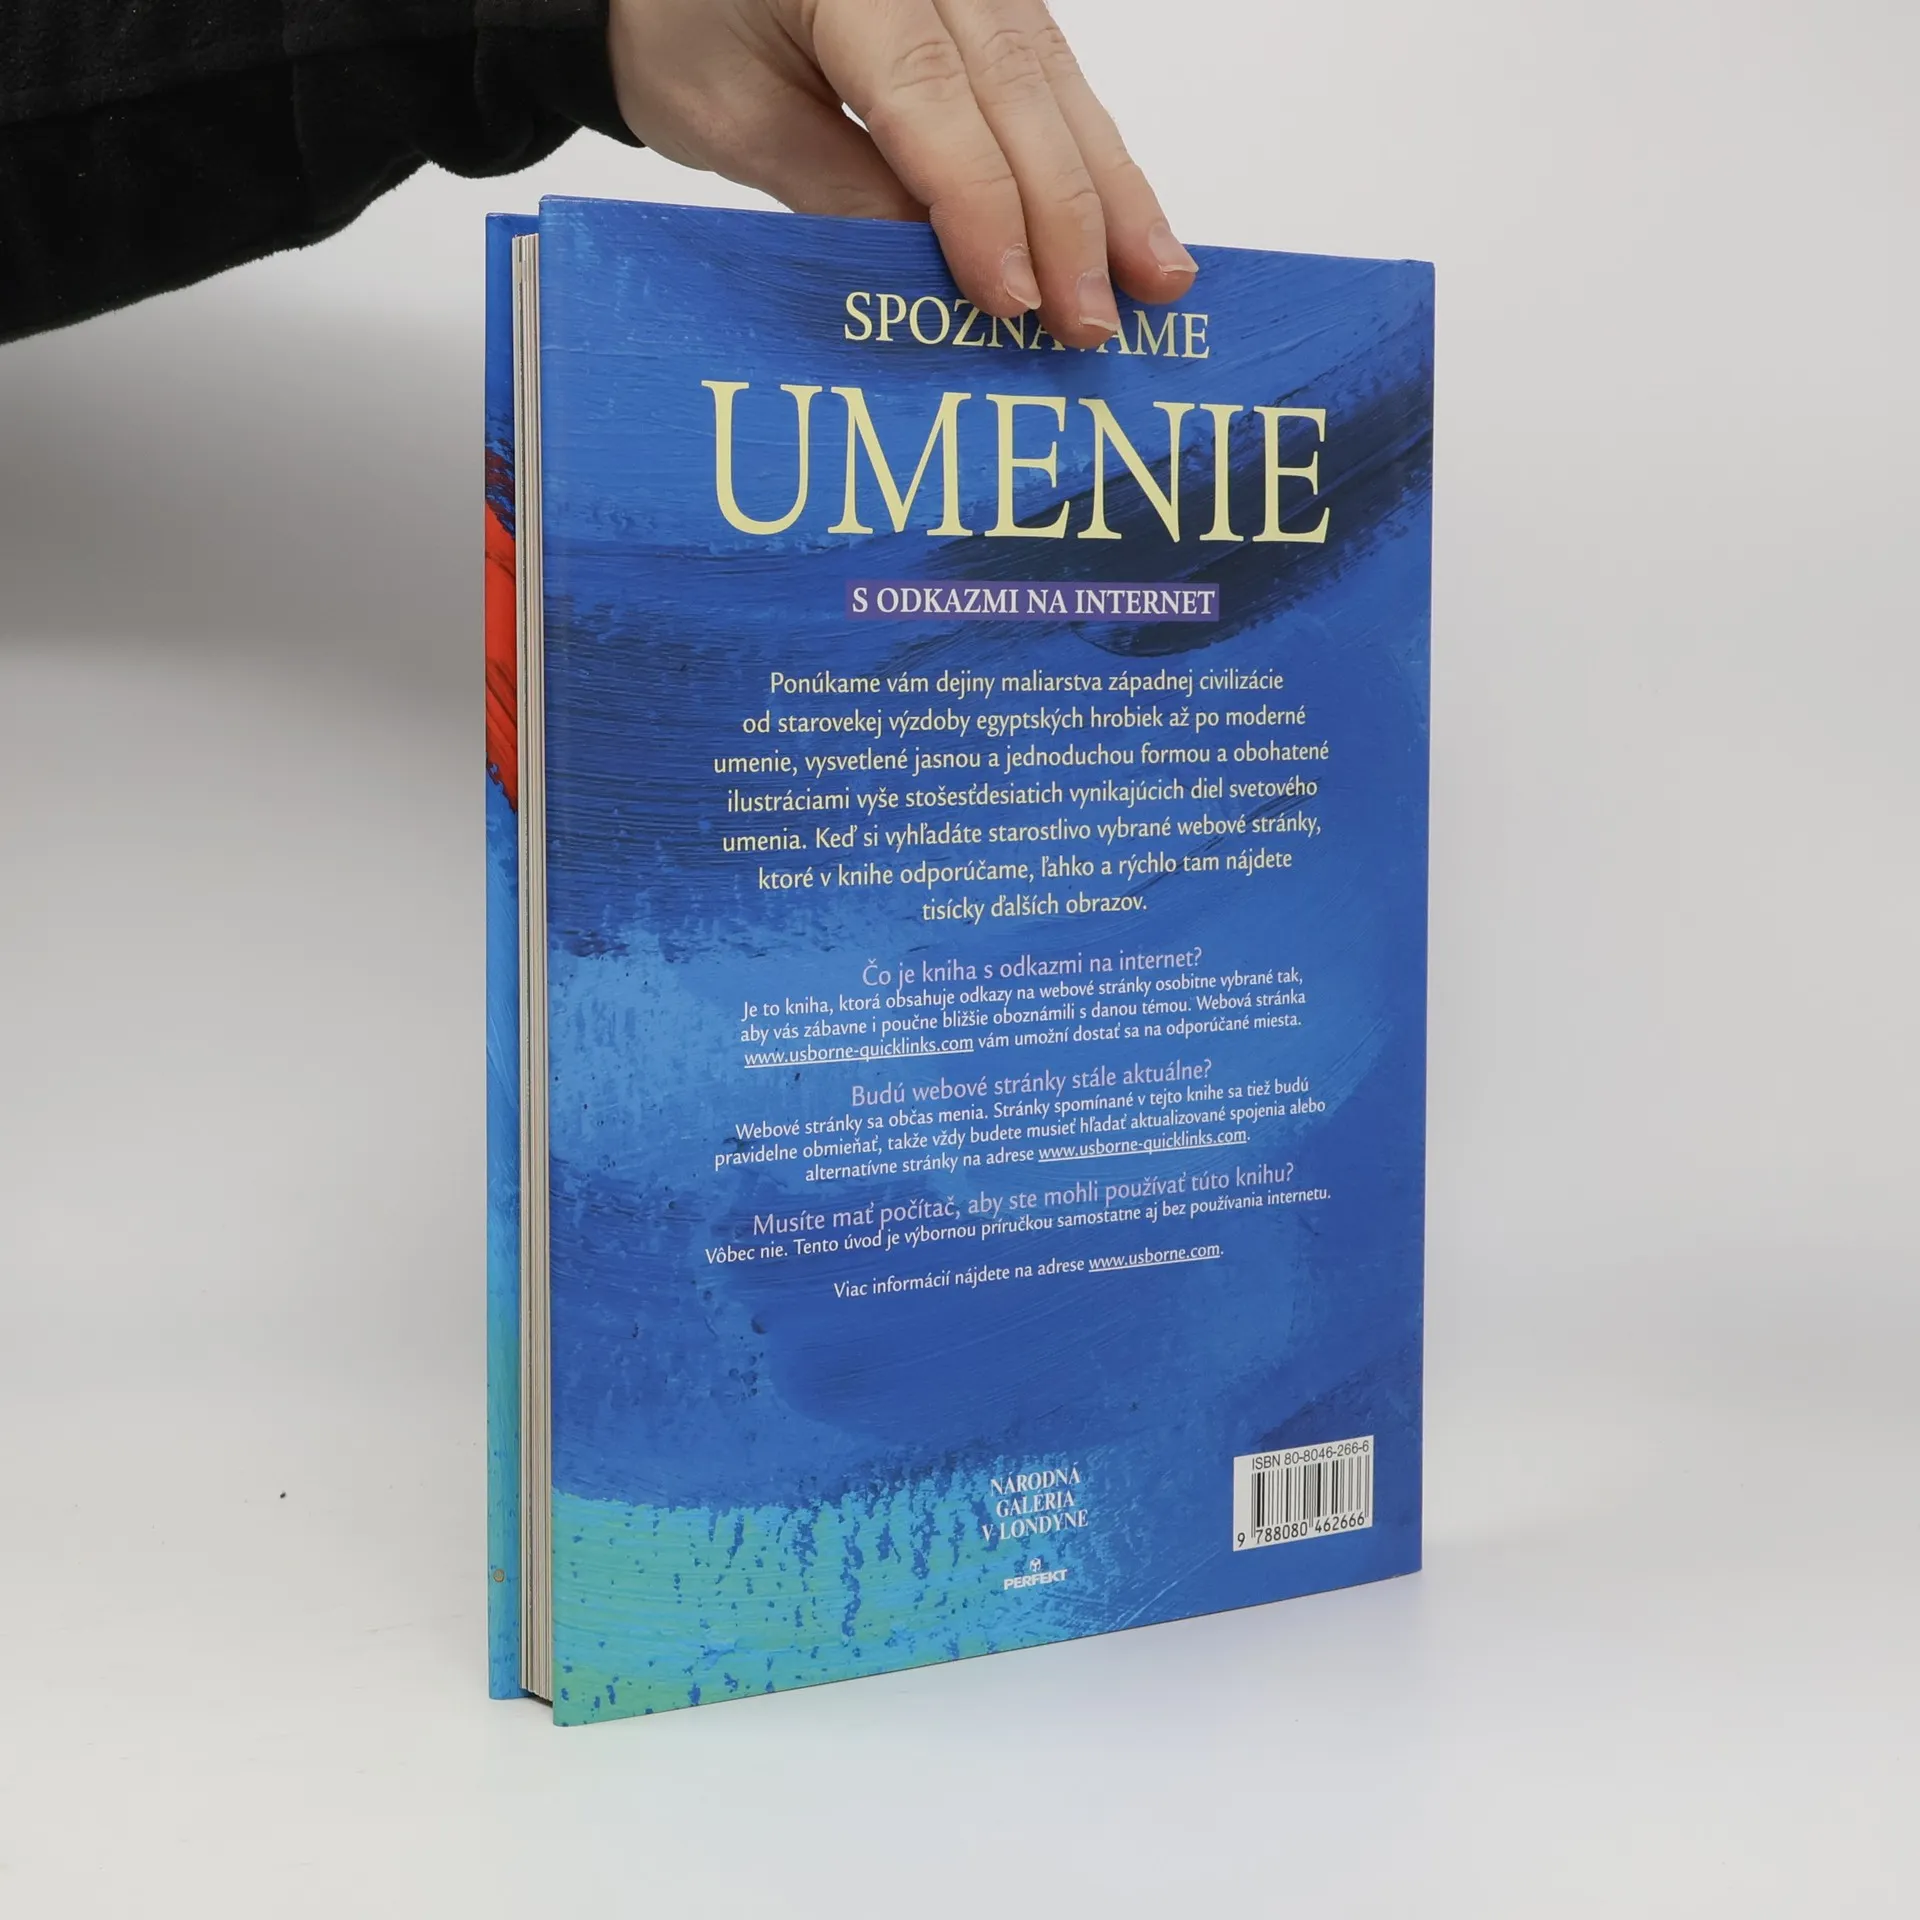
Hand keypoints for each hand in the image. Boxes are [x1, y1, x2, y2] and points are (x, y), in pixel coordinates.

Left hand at [606, 0, 1197, 347]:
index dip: (983, 207)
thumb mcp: (735, 124)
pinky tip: (1131, 225)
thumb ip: (842, 194)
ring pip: (1056, 83)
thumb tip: (949, 280)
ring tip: (1158, 279)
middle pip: (1018, 89)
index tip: (1016, 302)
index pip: (933, 99)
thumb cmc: (683, 35)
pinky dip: (1096, 158)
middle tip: (1098, 322)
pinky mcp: (996, 0)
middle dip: (1069, 217)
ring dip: (1112, 191)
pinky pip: (1055, 78)